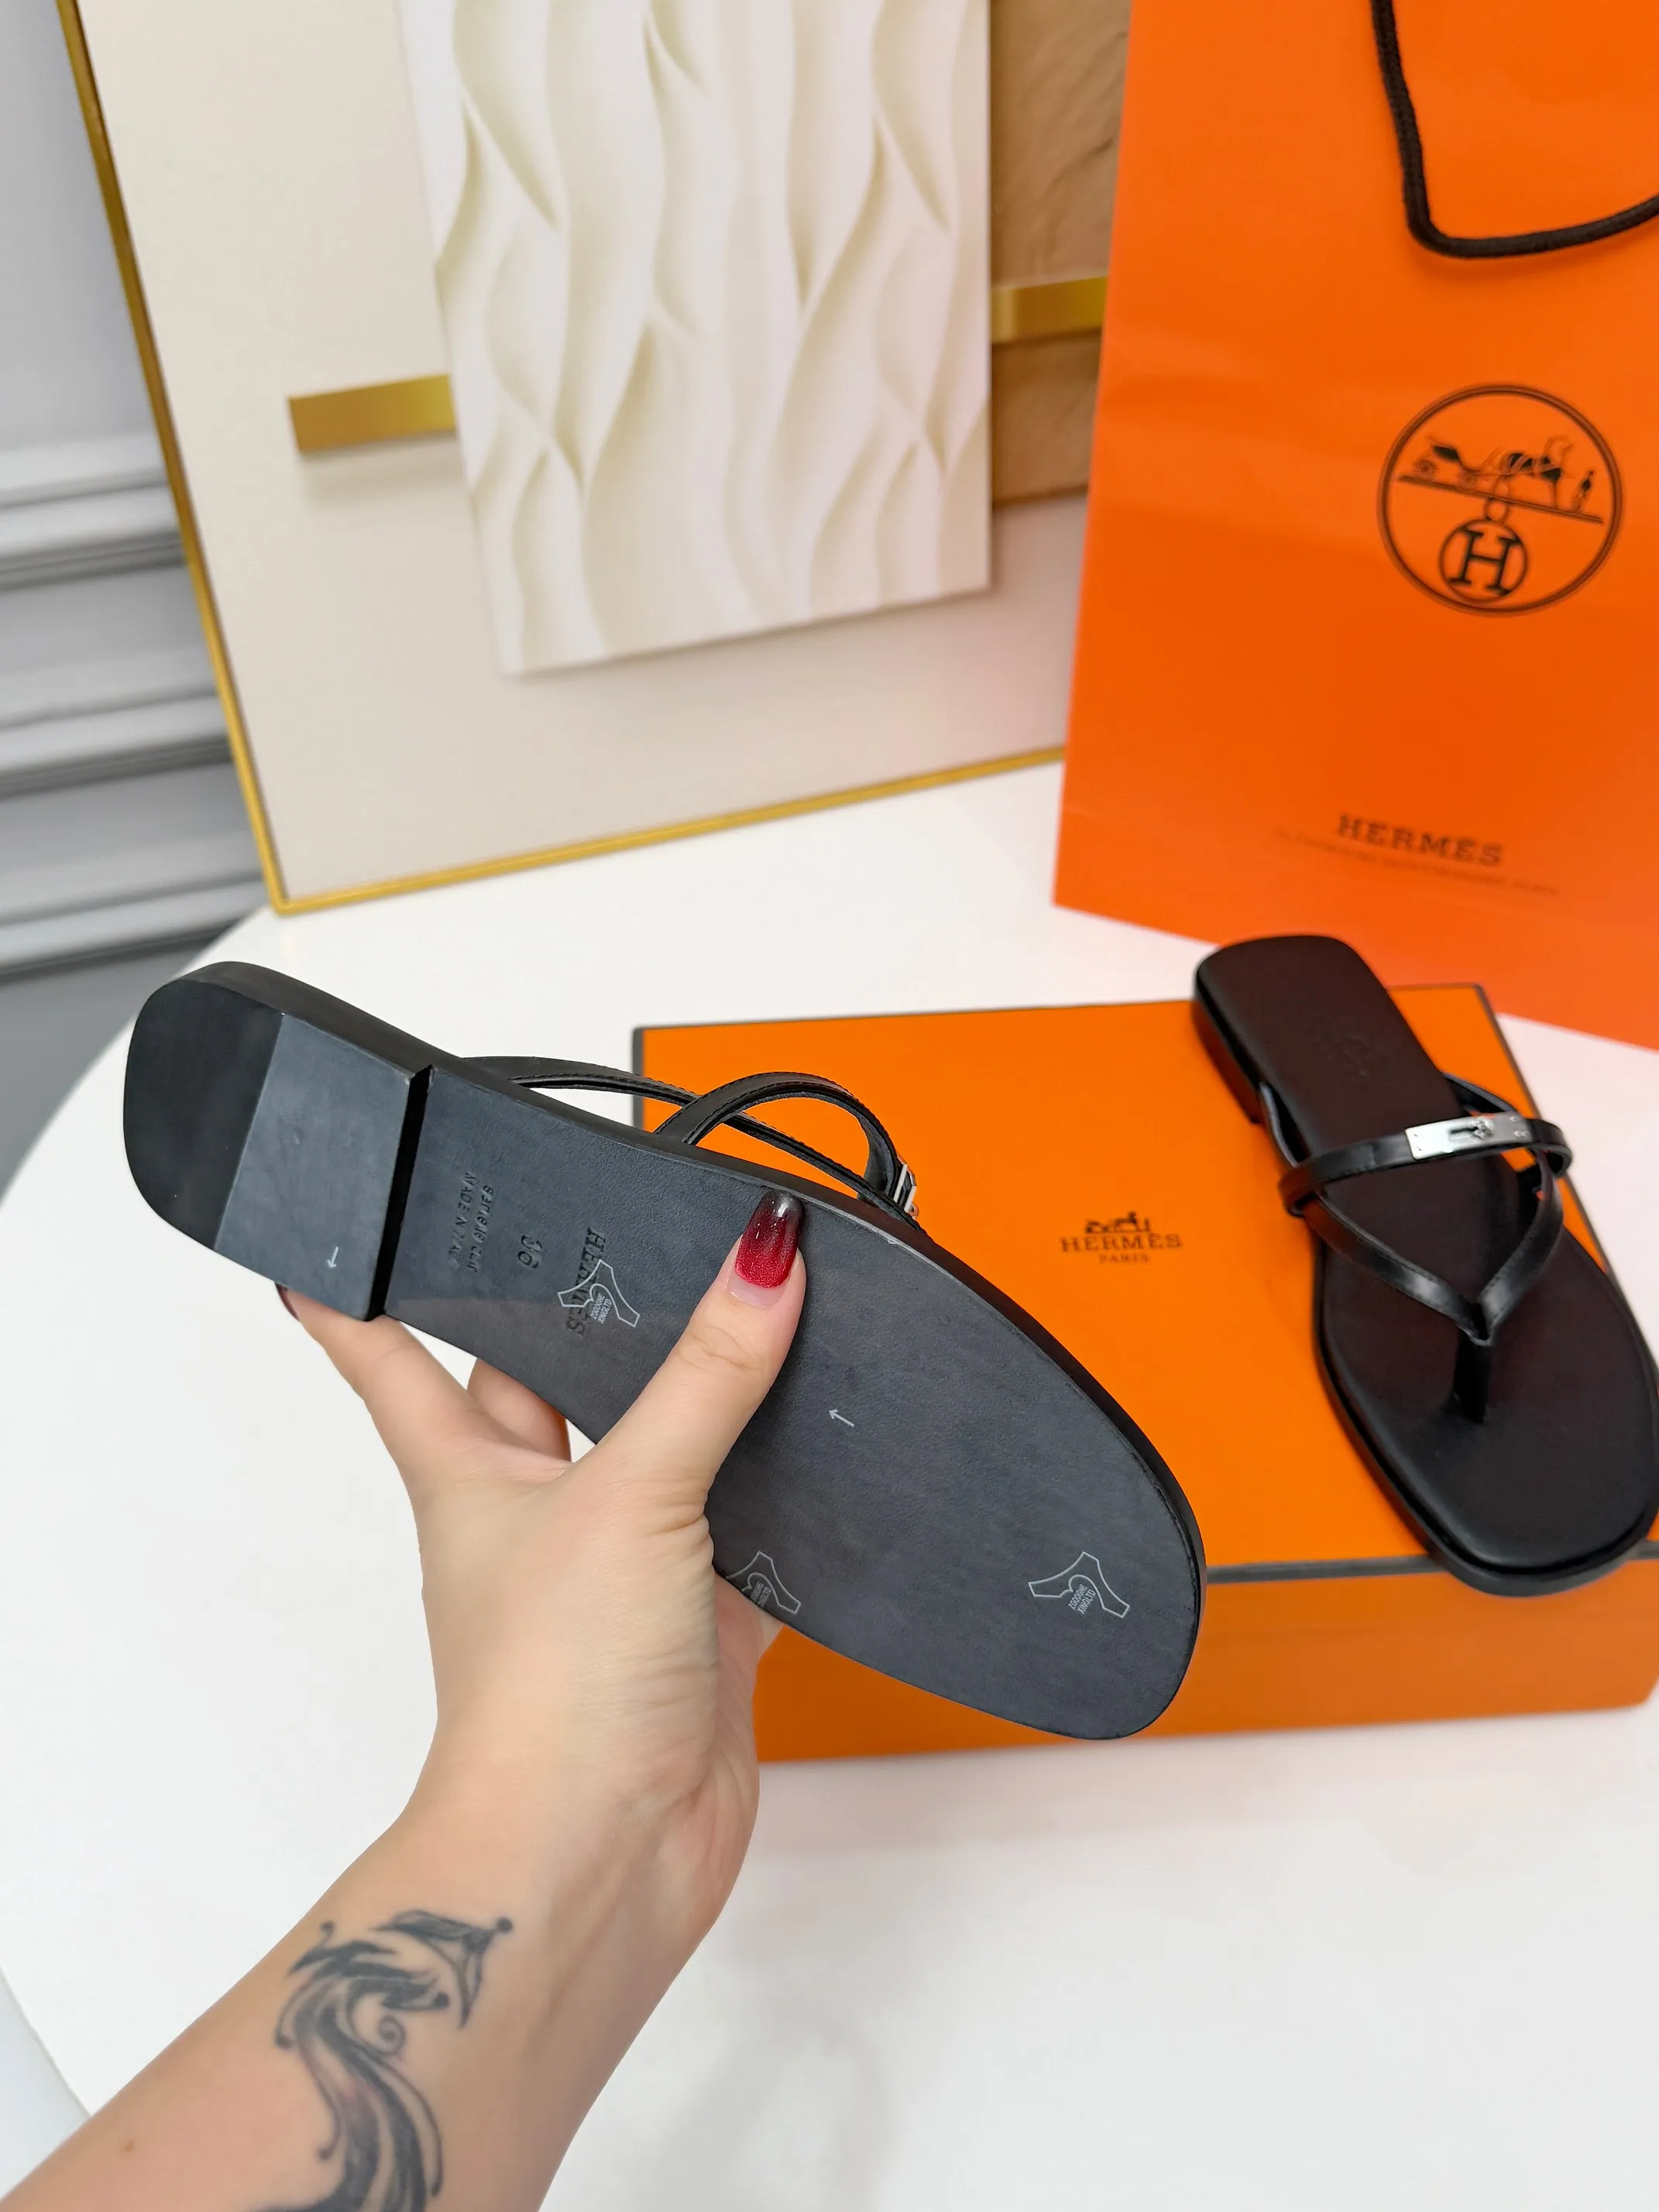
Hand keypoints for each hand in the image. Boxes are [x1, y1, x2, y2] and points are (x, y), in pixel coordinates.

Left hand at [280, 1188, 804, 1954]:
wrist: (604, 1855)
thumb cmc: (551, 1693)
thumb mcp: (631, 1494)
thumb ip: (706, 1373)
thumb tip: (763, 1258)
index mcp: (469, 1475)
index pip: (395, 1361)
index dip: (363, 1301)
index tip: (339, 1247)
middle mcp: (537, 1518)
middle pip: (542, 1393)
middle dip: (574, 1328)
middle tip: (610, 1242)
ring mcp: (618, 1575)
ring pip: (657, 1459)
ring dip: (702, 1406)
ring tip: (747, 1315)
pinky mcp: (698, 1630)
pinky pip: (744, 1539)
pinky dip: (781, 1504)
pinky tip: (823, 1456)